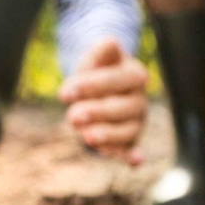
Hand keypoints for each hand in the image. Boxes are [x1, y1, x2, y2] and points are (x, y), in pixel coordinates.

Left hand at [60, 38, 147, 165]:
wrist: (100, 87)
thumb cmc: (97, 70)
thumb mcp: (95, 57)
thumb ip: (101, 51)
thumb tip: (111, 42)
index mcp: (135, 75)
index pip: (116, 80)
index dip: (91, 86)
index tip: (64, 93)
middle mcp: (140, 100)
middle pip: (123, 108)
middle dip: (98, 112)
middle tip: (73, 116)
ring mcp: (137, 122)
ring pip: (127, 131)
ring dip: (109, 135)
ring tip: (87, 137)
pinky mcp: (130, 140)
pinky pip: (132, 149)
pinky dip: (134, 156)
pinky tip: (133, 162)